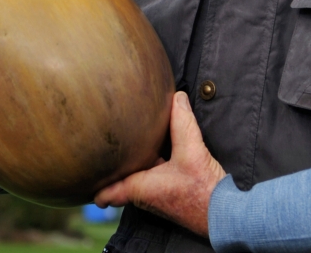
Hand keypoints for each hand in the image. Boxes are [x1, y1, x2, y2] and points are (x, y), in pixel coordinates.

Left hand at [94, 91, 227, 237]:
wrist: (225, 213)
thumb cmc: (204, 190)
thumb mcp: (192, 150)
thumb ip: (182, 122)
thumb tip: (177, 97)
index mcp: (141, 188)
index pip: (106, 193)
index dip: (94, 185)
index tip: (84, 175)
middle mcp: (145, 197)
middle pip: (119, 183)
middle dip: (112, 170)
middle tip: (102, 153)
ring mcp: (157, 200)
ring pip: (135, 182)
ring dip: (131, 169)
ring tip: (124, 150)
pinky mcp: (170, 198)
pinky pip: (151, 182)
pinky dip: (148, 170)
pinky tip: (155, 155)